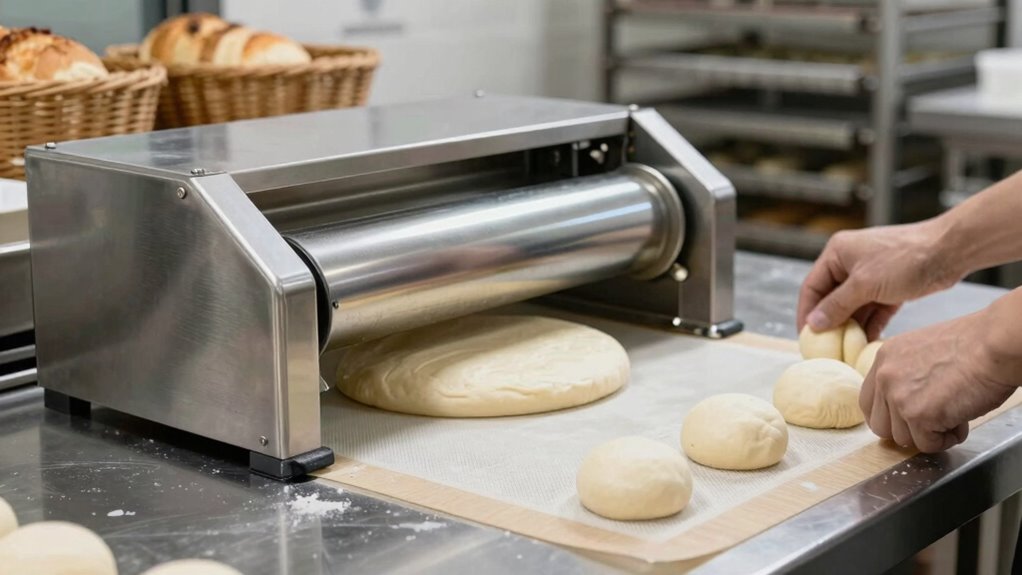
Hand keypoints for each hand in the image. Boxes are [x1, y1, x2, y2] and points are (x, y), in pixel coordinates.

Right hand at [797, 220, 961, 339]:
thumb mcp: (864, 284)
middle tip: (826, 347)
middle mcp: (850, 262)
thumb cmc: (904, 259)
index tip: (806, 337)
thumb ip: (837, 305)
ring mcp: (871, 275)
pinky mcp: (890, 287)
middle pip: (832, 298)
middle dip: (830, 323)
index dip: (807, 312)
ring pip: (853, 306)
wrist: (950, 251)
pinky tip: (867, 343)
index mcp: (837, 253)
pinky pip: (873, 309)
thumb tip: (814, 323)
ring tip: (846, 350)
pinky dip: (870, 325)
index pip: (812, 287)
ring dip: (851, 327)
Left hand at [859, 310, 1017, 451]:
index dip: (889, 416)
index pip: (869, 401)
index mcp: (884, 358)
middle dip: (907, 430)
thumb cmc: (973, 345)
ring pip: (903, 439)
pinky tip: (961, 421)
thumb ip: (906, 375)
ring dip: (930, 434)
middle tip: (934, 422)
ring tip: (954, 415)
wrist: (994, 345)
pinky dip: (946, 440)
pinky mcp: (918, 416)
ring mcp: (898, 397)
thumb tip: (907, 402)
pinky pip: (927, 444)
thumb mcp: (923, 351)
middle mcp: (884, 376)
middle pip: (880, 425)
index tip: (907, 419)